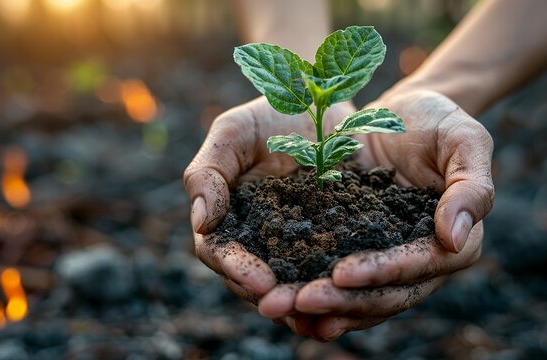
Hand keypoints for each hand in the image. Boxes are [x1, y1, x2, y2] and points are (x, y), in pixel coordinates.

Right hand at [183, 97, 354, 299]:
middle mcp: (256, 236)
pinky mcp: (330, 239)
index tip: (261, 282)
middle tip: (291, 309)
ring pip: (289, 283)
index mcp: (227, 216)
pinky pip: (328, 270)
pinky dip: (333, 289)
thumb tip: (199, 223)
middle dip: (270, 296)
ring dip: (300, 304)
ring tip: (317, 318)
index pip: (220, 252)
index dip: (237, 270)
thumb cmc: (272, 113)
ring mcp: (293, 241)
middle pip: (251, 279)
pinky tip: (347, 302)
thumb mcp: (233, 132)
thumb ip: (208, 173)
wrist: (326, 101)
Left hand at [258, 88, 493, 339]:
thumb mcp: (464, 139)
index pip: (420, 267)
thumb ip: (471, 186)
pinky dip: (315, 293)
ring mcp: (387, 262)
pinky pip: (338, 281)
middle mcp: (421, 262)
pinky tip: (283, 300)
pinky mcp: (356, 252)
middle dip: (344, 300)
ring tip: (282, 308)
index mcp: (456, 243)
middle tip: (300, 301)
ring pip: (360, 298)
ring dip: (323, 307)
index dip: (382, 273)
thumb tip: (454, 239)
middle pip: (386, 294)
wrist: (398, 115)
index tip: (342, 273)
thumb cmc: (436, 121)